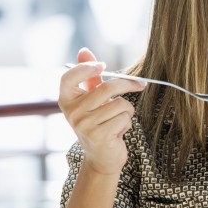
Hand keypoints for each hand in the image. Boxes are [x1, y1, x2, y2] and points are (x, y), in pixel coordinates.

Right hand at [58, 48, 144, 175]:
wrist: (101, 157)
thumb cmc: (98, 123)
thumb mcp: (92, 99)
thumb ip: (90, 77)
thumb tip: (83, 50)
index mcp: (66, 100)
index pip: (68, 77)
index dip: (85, 68)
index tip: (103, 65)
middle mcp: (72, 112)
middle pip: (107, 88)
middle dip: (128, 85)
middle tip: (140, 84)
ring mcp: (84, 125)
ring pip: (120, 104)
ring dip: (127, 111)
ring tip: (118, 119)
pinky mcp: (98, 136)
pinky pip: (124, 119)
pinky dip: (127, 123)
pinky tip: (118, 131)